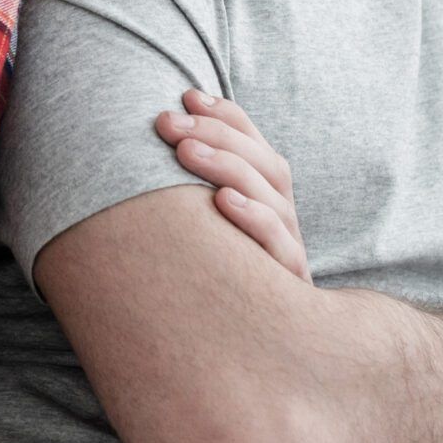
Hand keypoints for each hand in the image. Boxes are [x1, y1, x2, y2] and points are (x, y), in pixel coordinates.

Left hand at [155, 88, 310, 281]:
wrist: (254, 347)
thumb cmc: (215, 270)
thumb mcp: (202, 225)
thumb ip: (189, 183)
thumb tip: (152, 133)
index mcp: (266, 195)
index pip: (254, 142)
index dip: (225, 115)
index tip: (186, 96)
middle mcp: (282, 216)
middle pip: (263, 163)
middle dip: (216, 135)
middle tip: (169, 123)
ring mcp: (289, 248)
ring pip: (273, 198)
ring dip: (228, 167)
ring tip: (185, 152)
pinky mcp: (288, 284)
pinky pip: (279, 247)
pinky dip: (254, 219)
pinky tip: (223, 201)